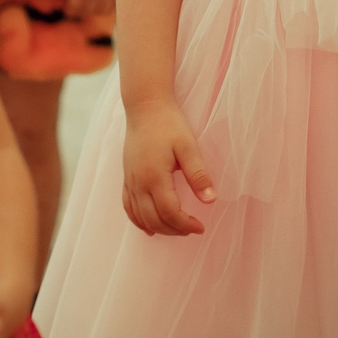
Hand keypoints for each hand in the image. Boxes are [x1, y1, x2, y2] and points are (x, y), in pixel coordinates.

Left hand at [62, 0, 116, 20]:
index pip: (73, 8)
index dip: (68, 9)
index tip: (67, 7)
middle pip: (87, 11)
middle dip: (80, 11)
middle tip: (77, 7)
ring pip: (101, 10)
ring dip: (94, 10)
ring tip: (91, 6)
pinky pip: (114, 4)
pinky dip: (108, 6)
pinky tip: (104, 1)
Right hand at [122, 96, 213, 237]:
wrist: (145, 107)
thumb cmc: (169, 124)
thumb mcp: (188, 146)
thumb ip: (198, 174)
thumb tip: (210, 200)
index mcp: (154, 177)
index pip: (169, 212)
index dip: (185, 224)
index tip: (200, 227)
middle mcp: (138, 183)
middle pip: (153, 219)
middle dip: (174, 230)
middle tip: (192, 229)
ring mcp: (130, 181)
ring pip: (140, 216)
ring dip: (158, 227)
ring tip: (177, 228)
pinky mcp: (126, 177)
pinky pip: (128, 206)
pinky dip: (138, 220)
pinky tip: (148, 227)